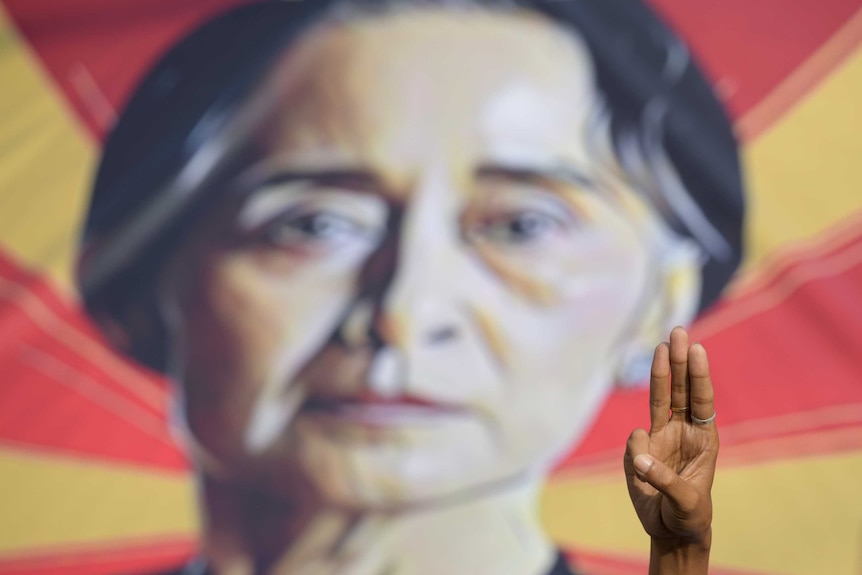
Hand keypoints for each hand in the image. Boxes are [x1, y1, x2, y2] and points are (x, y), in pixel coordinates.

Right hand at [623, 327, 717, 573]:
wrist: (672, 530)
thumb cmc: (688, 515)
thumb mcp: (685, 502)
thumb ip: (662, 478)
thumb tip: (637, 451)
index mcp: (704, 439)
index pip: (701, 401)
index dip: (698, 375)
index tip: (696, 349)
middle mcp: (683, 431)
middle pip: (681, 389)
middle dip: (680, 361)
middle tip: (678, 331)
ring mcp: (661, 437)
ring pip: (660, 398)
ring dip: (661, 372)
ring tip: (662, 344)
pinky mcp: (641, 449)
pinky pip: (635, 439)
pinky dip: (636, 447)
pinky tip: (642, 468)